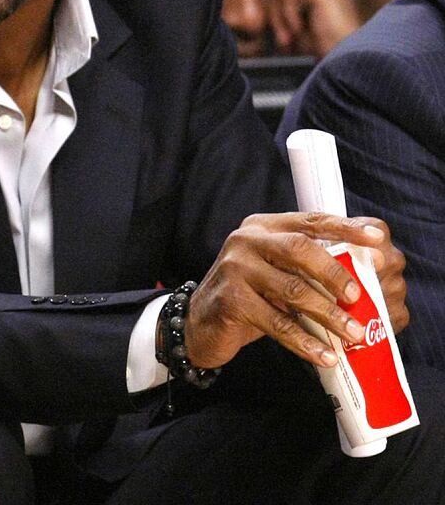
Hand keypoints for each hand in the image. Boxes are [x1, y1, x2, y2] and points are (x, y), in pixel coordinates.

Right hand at [185, 213, 399, 369]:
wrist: (200, 322)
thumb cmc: (250, 296)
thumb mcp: (275, 272)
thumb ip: (307, 266)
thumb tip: (365, 271)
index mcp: (263, 227)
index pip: (310, 220)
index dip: (345, 228)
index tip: (376, 239)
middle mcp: (246, 241)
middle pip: (300, 248)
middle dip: (335, 273)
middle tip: (358, 296)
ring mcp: (235, 268)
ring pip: (292, 289)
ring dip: (328, 314)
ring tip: (353, 333)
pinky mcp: (231, 300)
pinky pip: (277, 322)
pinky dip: (305, 342)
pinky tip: (324, 355)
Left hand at [270, 0, 360, 56]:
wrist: (346, 59)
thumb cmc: (322, 42)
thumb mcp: (298, 15)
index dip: (279, 9)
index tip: (285, 36)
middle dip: (278, 12)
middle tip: (285, 40)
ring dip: (281, 16)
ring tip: (291, 37)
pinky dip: (289, 15)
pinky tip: (301, 29)